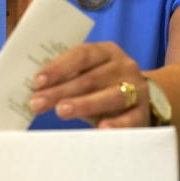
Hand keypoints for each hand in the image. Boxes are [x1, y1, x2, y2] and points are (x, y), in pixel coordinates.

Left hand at [28, 41, 149, 127]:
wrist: (139, 101)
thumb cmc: (101, 87)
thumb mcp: (86, 75)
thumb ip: (67, 77)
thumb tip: (35, 88)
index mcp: (106, 51)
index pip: (81, 54)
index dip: (59, 67)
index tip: (37, 81)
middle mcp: (124, 66)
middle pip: (90, 78)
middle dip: (61, 91)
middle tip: (38, 102)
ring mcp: (137, 89)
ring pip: (111, 95)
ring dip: (84, 104)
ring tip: (61, 111)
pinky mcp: (144, 113)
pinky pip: (130, 119)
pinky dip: (116, 124)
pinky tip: (101, 129)